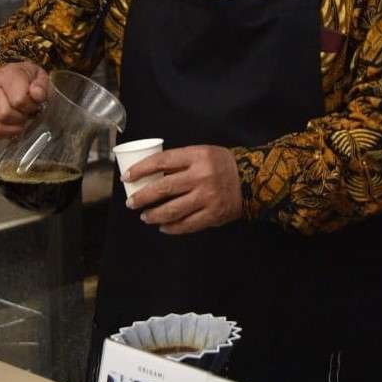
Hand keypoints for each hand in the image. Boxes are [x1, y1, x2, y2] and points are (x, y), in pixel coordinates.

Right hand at [0, 62, 48, 138]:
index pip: (18, 100)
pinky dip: (2, 133)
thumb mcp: (40, 76)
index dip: (30, 106)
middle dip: (20, 118)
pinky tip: (11, 126)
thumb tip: (37, 94)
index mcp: (7, 75)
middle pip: (4, 114)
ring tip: (19, 120)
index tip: (34, 104)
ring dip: (11, 128)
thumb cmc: (27, 78)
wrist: (14, 75)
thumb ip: (41, 86)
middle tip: (26, 113)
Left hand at [124, 145, 244, 233]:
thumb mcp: (203, 153)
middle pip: (163, 188)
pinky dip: (172, 228)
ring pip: (172, 210)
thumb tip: (151, 175)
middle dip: (142, 197)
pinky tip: (163, 227)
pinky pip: (186, 224)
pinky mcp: (213, 214)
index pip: (161, 161)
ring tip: (145, 217)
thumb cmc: (222, 165)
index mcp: (197, 156)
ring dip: (154, 215)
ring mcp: (207, 197)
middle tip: (131, 203)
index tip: (127, 177)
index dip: (141, 169)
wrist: (253, 180)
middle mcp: (201, 176)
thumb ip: (181, 162)